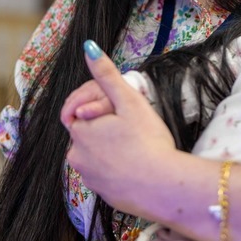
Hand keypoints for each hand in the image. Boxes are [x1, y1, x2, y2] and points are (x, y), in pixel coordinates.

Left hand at [64, 41, 176, 215]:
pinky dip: (115, 166)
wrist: (163, 187)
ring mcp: (88, 178)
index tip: (117, 108)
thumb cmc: (148, 141)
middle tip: (132, 125)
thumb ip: (106, 74)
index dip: (97, 105)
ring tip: (135, 143)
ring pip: (94, 153)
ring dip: (108, 146)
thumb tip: (88, 47)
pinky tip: (135, 163)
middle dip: (103, 125)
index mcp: (80, 131)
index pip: (76, 110)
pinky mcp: (101, 193)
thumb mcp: (129, 101)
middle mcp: (77, 156)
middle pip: (86, 132)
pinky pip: (104, 173)